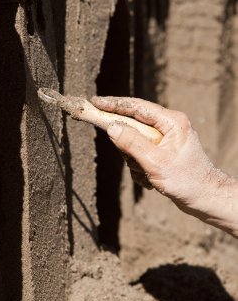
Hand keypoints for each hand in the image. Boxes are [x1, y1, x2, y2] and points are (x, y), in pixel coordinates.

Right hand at [91, 96, 237, 236]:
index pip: (137, 107)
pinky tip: (151, 179)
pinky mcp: (161, 151)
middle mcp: (168, 126)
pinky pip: (140, 154)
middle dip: (128, 147)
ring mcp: (164, 139)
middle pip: (133, 126)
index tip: (95, 102)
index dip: (114, 104)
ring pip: (134, 143)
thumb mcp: (155, 162)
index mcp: (171, 122)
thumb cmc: (186, 180)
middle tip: (136, 162)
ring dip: (135, 161)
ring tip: (148, 175)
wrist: (204, 198)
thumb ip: (132, 143)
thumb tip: (111, 127)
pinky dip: (140, 168)